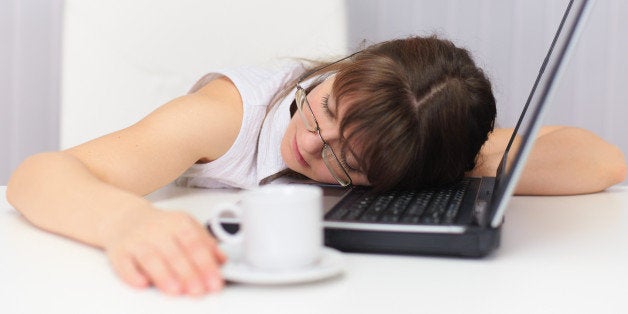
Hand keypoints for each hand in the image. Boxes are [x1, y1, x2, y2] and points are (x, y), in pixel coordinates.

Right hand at [102, 207, 226, 295]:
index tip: (214, 282)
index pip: (196, 244)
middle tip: (198, 290)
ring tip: (176, 290)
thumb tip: (222, 260)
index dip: (206, 264)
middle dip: (188, 274)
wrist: (127, 218)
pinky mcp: (119, 251)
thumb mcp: (187, 228)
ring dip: (163, 275)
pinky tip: (142, 283)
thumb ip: (206, 244)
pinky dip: (132, 274)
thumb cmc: (161, 228)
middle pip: (175, 253)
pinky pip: (124, 263)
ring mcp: (138, 240)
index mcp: (179, 223)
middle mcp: (158, 230)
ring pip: (151, 258)